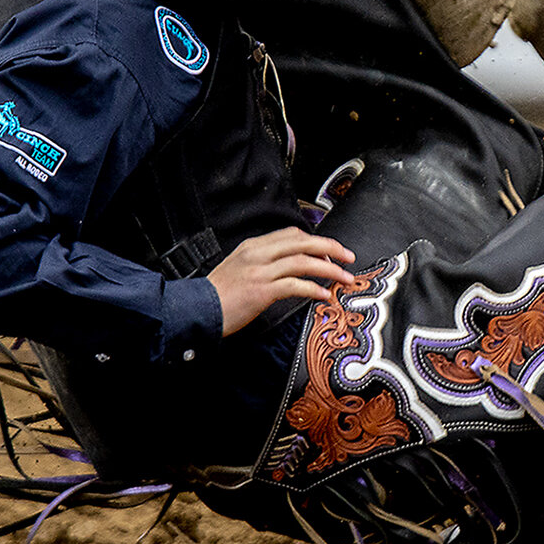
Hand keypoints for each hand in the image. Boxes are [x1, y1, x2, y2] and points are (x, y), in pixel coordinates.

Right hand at [207, 227, 355, 335]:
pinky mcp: (261, 291)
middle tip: (349, 257)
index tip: (331, 252)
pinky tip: (324, 295)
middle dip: (331, 248)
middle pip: (303, 242)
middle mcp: (258, 254)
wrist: (195, 309)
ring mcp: (259, 271)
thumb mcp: (239, 268)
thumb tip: (290, 267)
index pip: (292, 234)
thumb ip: (262, 263)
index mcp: (253, 246)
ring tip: (345, 278)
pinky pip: (295, 285)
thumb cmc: (218, 295)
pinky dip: (313, 289)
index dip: (316, 241)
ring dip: (329, 269)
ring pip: (303, 262)